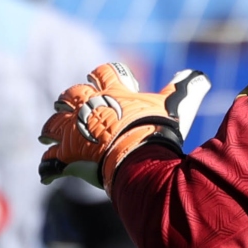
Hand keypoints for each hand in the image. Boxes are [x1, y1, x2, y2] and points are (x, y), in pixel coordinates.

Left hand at [38, 63, 210, 191]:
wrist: (141, 159)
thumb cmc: (158, 131)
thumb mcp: (177, 106)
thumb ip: (187, 89)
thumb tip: (201, 76)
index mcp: (114, 94)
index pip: (105, 72)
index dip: (102, 74)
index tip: (98, 76)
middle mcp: (89, 109)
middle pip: (71, 95)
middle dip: (68, 99)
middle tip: (65, 102)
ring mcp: (75, 133)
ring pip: (53, 126)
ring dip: (51, 131)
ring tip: (47, 137)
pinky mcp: (68, 158)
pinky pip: (50, 164)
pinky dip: (48, 169)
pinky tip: (46, 175)